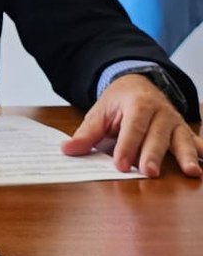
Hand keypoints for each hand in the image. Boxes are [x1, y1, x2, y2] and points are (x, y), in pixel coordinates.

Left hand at [62, 73, 202, 177]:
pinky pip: (195, 142)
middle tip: (149, 172)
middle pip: (157, 135)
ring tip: (191, 172)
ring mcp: (175, 122)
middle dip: (153, 154)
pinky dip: (201, 152)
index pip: (132, 127)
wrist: (138, 84)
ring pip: (181, 139)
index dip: (126, 146)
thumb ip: (86, 133)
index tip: (121, 164)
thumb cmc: (118, 102)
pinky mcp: (183, 131)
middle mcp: (160, 111)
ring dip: (186, 156)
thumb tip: (67, 149)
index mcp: (137, 103)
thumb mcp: (99, 113)